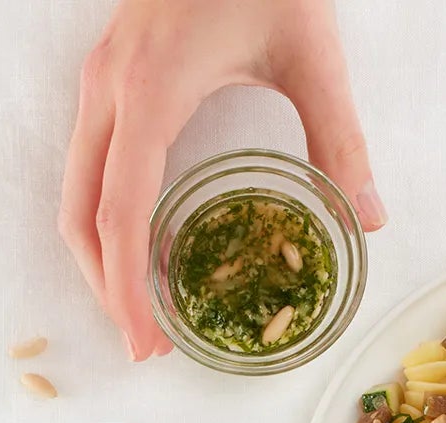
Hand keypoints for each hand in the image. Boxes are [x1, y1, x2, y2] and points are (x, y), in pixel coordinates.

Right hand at [60, 0, 384, 361]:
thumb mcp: (312, 53)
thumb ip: (340, 140)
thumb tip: (370, 219)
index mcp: (149, 92)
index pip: (121, 215)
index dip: (128, 290)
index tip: (146, 343)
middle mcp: (109, 91)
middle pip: (79, 216)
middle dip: (105, 289)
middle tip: (147, 345)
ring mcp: (100, 80)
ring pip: (75, 192)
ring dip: (100, 258)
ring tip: (142, 309)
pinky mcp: (108, 74)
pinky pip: (88, 165)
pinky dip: (104, 218)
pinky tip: (144, 247)